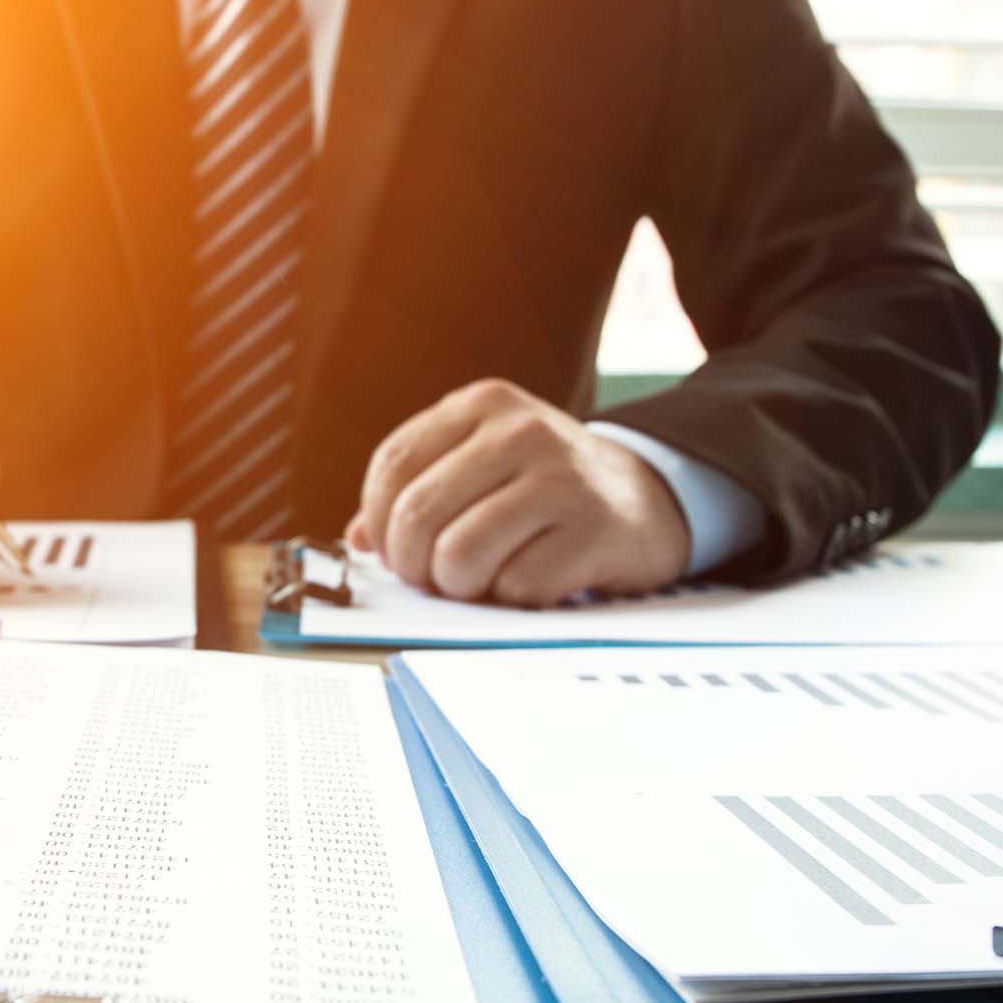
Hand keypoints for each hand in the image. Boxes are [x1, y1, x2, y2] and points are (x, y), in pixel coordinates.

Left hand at [347, 379, 689, 607]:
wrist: (643, 499)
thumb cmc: (541, 489)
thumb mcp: (480, 465)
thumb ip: (417, 491)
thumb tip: (358, 540)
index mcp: (482, 404)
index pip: (394, 464)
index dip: (378, 520)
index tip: (391, 550)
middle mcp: (521, 430)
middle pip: (418, 514)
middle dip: (413, 565)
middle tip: (434, 578)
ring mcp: (562, 476)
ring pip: (460, 555)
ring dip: (460, 587)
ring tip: (481, 581)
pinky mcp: (595, 528)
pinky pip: (517, 585)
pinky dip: (512, 599)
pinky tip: (532, 582)